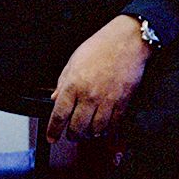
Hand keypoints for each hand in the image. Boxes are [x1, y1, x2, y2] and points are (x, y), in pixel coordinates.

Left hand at [47, 15, 151, 142]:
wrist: (127, 41)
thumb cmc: (100, 47)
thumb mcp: (74, 61)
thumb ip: (63, 82)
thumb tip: (56, 98)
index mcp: (73, 84)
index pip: (59, 115)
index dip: (53, 130)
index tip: (52, 137)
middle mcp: (89, 95)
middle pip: (77, 127)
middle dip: (72, 135)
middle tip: (71, 135)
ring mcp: (107, 100)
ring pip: (96, 130)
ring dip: (89, 135)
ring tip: (87, 133)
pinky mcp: (122, 102)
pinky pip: (113, 125)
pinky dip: (107, 131)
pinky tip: (103, 129)